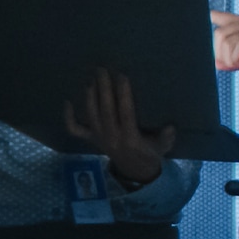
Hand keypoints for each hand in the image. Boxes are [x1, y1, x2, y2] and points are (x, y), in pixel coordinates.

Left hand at [59, 68, 175, 184]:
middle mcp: (112, 137)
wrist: (135, 169)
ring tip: (91, 78)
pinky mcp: (90, 139)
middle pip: (105, 110)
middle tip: (101, 69)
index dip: (123, 95)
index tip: (122, 76)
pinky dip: (68, 117)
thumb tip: (170, 127)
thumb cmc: (151, 151)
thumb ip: (166, 137)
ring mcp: (98, 138)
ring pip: (91, 115)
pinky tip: (67, 102)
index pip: (126, 113)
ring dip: (89, 96)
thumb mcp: (163, 147)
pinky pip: (74, 129)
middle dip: (103, 89)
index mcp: (131, 138)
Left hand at [209, 10, 238, 72]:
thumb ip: (232, 59)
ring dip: (227, 57)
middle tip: (227, 63)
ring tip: (236, 64)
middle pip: (219, 33)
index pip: (221, 16)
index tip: (205, 22)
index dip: (209, 18)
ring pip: (227, 39)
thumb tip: (216, 65)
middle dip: (217, 52)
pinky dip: (236, 56)